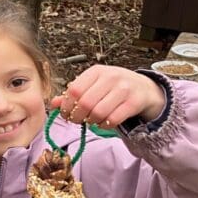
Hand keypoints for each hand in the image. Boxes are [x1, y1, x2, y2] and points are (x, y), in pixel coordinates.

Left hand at [49, 64, 165, 127]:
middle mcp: (110, 77)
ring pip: (98, 113)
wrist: (144, 88)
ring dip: (91, 122)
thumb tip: (53, 104)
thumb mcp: (93, 85)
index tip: (66, 114)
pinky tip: (103, 123)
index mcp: (96, 71)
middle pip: (85, 103)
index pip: (74, 90)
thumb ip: (73, 94)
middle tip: (78, 120)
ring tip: (91, 120)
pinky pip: (113, 120)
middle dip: (77, 116)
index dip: (67, 106)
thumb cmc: (113, 87)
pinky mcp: (134, 102)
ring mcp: (124, 89)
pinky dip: (104, 125)